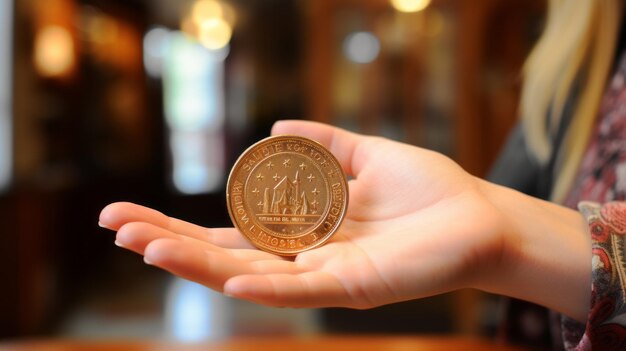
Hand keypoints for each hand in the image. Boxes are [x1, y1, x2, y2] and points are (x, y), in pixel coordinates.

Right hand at [99, 120, 589, 319]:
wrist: (482, 217)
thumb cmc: (429, 191)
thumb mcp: (366, 156)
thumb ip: (322, 145)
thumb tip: (275, 131)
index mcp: (302, 228)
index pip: (228, 229)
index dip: (179, 224)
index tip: (130, 213)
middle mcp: (303, 255)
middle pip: (224, 252)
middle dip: (168, 241)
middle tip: (114, 228)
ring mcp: (324, 275)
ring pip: (249, 273)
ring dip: (198, 263)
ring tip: (146, 248)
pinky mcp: (352, 286)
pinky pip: (299, 290)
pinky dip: (264, 285)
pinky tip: (229, 278)